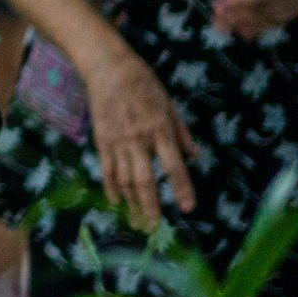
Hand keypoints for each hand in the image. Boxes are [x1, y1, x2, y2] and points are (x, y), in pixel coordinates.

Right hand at [79, 44, 197, 226]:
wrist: (108, 69)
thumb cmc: (144, 84)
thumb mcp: (170, 105)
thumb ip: (182, 134)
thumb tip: (195, 157)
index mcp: (160, 129)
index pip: (173, 166)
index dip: (182, 189)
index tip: (188, 208)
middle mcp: (138, 139)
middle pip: (144, 180)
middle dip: (150, 206)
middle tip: (155, 228)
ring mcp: (117, 141)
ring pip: (123, 179)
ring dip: (131, 203)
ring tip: (138, 222)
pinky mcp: (101, 140)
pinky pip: (106, 170)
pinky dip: (111, 188)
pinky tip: (117, 202)